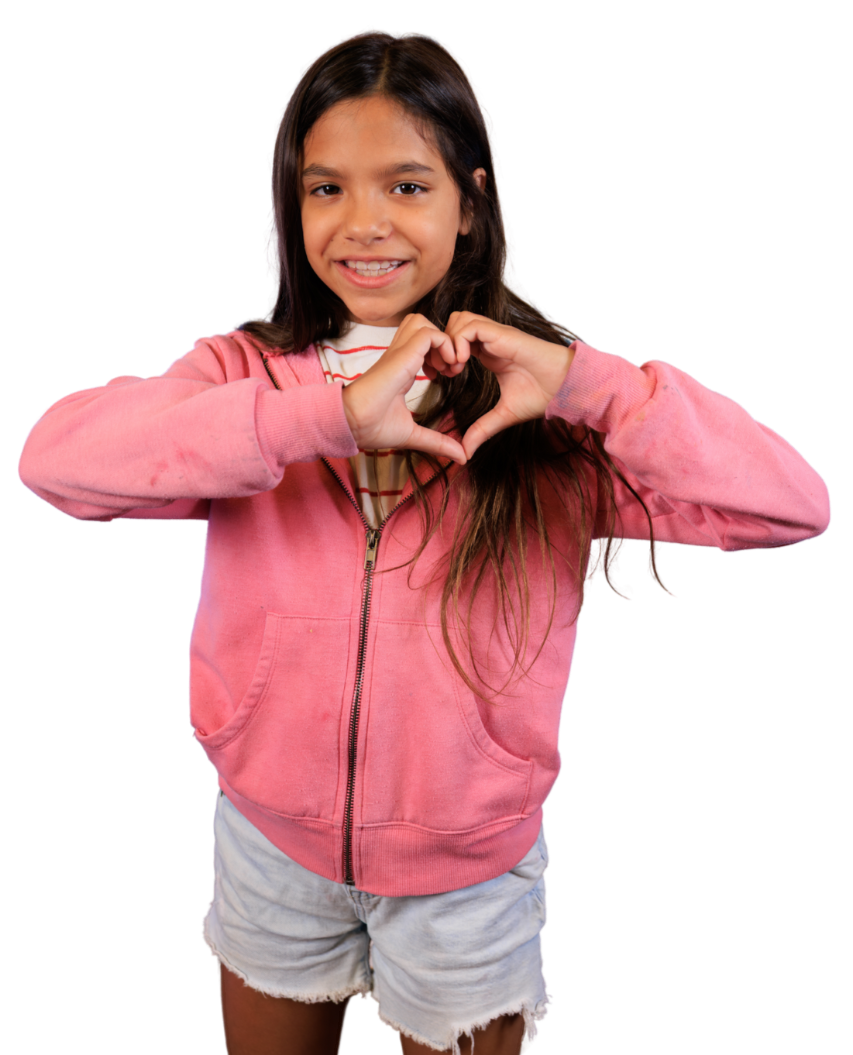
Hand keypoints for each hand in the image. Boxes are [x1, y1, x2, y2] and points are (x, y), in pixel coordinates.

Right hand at [341, 314, 468, 463]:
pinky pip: (429, 333)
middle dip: (444, 342)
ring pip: (424, 322)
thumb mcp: (413, 435)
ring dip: (444, 341)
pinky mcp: (402, 354)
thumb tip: (462, 456)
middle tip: (451, 368)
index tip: (447, 377)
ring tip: (449, 366)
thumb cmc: (373, 427)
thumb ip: (437, 442)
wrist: (353, 423)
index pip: (423, 344)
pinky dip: (444, 345)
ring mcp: (399, 352)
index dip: (441, 355)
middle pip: (423, 325)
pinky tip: (446, 368)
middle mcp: (400, 356)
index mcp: (401, 369)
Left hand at [438, 312, 574, 460]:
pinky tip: (463, 363)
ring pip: (458, 319)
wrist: (565, 387)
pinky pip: (470, 326)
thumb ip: (482, 429)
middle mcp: (490, 340)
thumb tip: (465, 452)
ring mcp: (495, 334)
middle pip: (453, 323)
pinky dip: (459, 341)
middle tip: (444, 370)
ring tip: (455, 367)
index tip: (442, 377)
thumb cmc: (542, 395)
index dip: (444, 354)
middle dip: (441, 344)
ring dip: (449, 341)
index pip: (456, 340)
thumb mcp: (504, 415)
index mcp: (488, 353)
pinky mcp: (502, 334)